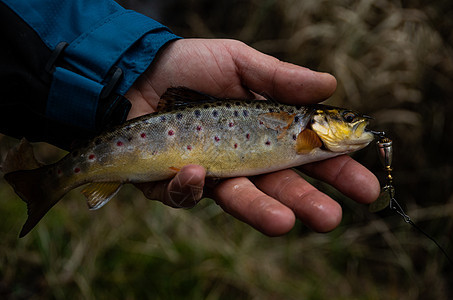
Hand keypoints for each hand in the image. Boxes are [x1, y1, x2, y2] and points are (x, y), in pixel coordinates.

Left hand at [126, 39, 379, 235]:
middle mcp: (243, 158)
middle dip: (307, 203)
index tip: (365, 186)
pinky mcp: (174, 182)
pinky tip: (196, 170)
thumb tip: (330, 85)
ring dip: (261, 212)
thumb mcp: (238, 62)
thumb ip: (279, 77)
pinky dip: (193, 187)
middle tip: (331, 219)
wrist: (137, 71)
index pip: (307, 155)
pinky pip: (187, 194)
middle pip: (279, 187)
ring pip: (239, 200)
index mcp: (265, 132)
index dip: (337, 170)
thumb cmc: (191, 65)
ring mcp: (211, 173)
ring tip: (284, 222)